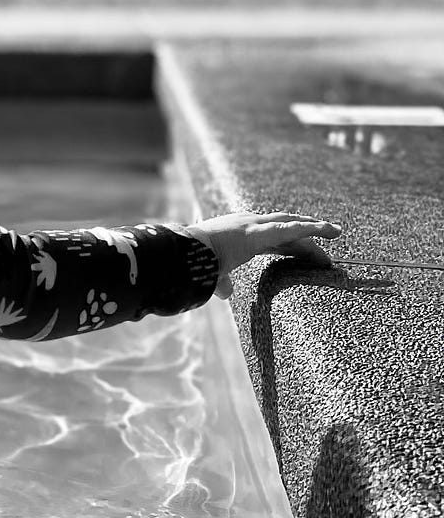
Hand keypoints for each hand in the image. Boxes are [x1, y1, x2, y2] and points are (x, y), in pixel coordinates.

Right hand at [186, 212, 341, 299]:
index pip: (271, 239)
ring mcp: (252, 225)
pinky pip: (292, 228)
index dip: (290, 247)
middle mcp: (246, 225)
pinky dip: (313, 228)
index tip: (306, 256)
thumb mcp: (211, 275)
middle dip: (305, 238)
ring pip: (291, 224)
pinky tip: (330, 230)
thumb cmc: (193, 265)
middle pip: (284, 230)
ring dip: (314, 228)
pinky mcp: (258, 231)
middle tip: (323, 251)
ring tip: (335, 232)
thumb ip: (221, 283)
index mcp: (237, 237)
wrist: (182, 256)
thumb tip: (226, 293)